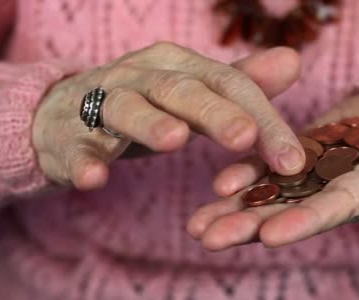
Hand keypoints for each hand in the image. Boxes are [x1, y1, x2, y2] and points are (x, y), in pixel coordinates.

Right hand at [32, 43, 305, 189]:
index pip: (229, 85)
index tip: (293, 161)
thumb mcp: (195, 92)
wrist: (64, 112)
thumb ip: (240, 83)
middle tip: (244, 137)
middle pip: (180, 90)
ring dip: (149, 123)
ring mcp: (100, 102)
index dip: (264, 120)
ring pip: (125, 108)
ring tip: (174, 140)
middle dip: (214, 113)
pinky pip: (75, 146)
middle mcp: (141, 76)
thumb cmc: (145, 104)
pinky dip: (83, 160)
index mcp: (178, 65)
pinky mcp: (68, 135)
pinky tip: (94, 178)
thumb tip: (294, 60)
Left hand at [188, 80, 358, 249]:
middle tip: (210, 239)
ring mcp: (319, 174)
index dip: (304, 221)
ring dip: (235, 210)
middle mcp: (340, 190)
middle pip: (292, 212)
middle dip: (251, 226)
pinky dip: (245, 178)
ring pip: (273, 196)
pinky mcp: (305, 153)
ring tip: (196, 227)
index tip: (270, 237)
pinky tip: (216, 188)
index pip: (336, 208)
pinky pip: (271, 168)